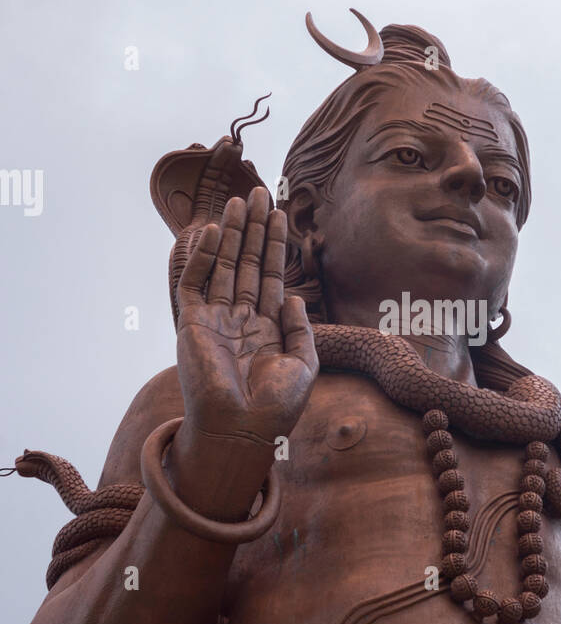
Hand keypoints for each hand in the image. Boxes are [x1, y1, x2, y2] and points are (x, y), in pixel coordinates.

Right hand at [175, 189, 317, 451]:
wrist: (242, 431)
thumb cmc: (276, 407)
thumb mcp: (304, 365)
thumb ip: (301, 329)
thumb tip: (295, 295)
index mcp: (266, 329)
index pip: (271, 276)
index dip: (275, 245)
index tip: (279, 214)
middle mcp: (239, 320)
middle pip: (247, 264)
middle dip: (253, 229)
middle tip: (258, 192)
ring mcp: (215, 321)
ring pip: (223, 266)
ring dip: (231, 233)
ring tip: (240, 200)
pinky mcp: (192, 324)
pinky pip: (194, 283)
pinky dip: (203, 257)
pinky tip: (215, 230)